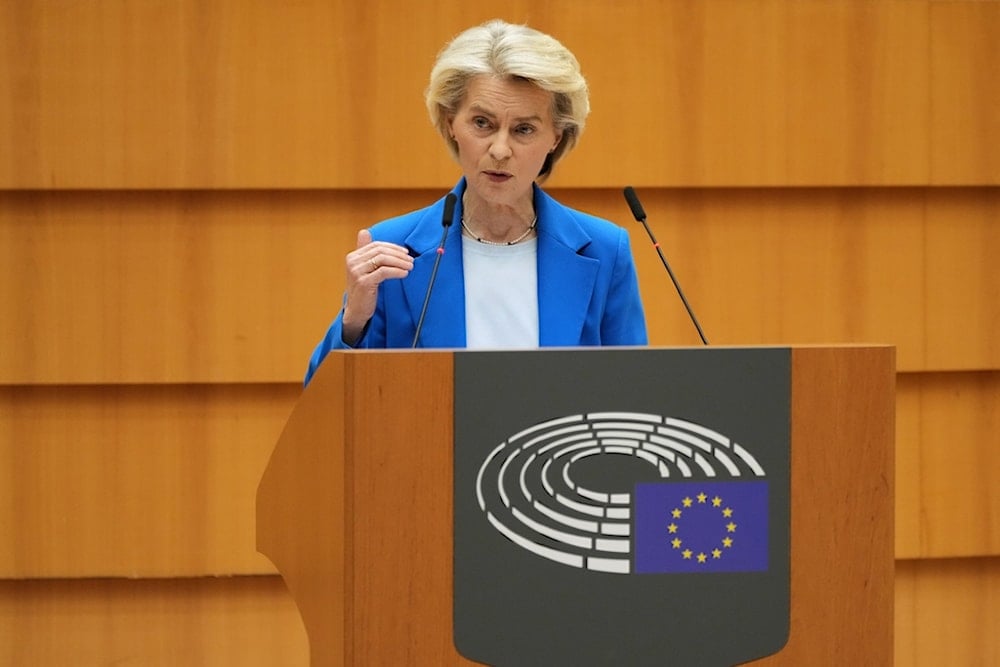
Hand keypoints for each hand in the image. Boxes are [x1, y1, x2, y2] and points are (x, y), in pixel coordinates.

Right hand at [341, 229, 413, 343]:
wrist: (356, 311)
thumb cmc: (363, 291)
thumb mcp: (364, 269)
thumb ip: (366, 253)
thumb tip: (365, 232)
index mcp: (353, 256)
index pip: (376, 245)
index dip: (393, 247)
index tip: (405, 253)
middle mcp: (353, 262)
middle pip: (380, 251)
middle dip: (398, 254)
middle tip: (411, 260)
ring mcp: (357, 272)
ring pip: (383, 260)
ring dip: (400, 262)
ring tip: (410, 267)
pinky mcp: (364, 282)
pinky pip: (384, 272)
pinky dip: (397, 271)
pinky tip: (404, 274)